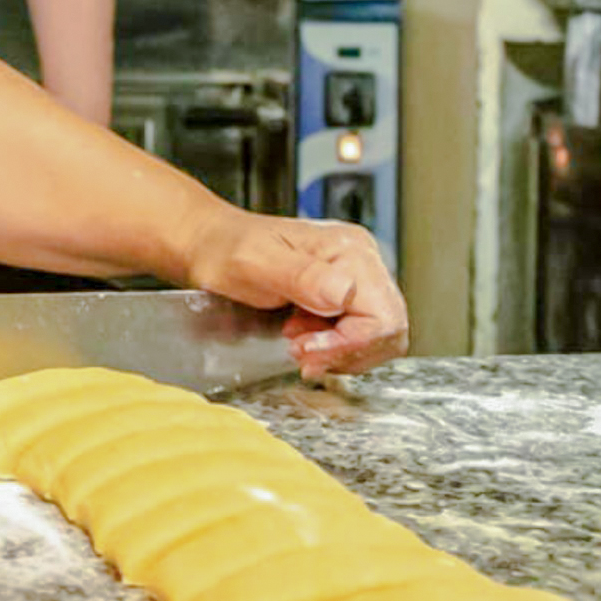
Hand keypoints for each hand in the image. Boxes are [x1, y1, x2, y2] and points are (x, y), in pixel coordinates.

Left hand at [177, 206, 408, 376]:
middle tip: (300, 353)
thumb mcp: (256, 263)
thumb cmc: (228, 249)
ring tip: (297, 341)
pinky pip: (360, 337)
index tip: (305, 350)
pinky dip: (334, 349)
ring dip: (339, 353)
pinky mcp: (347, 297)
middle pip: (389, 331)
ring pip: (379, 340)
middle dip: (346, 353)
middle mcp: (363, 262)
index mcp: (350, 251)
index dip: (349, 344)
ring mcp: (358, 280)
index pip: (383, 318)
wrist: (212, 247)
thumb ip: (301, 276)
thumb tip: (343, 293)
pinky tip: (303, 337)